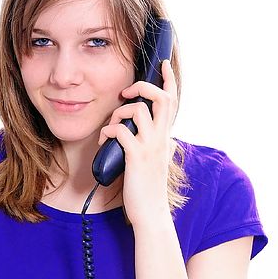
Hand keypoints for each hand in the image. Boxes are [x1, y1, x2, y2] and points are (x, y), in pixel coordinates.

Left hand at [97, 59, 177, 226]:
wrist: (150, 214)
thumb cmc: (150, 189)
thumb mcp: (160, 162)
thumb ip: (162, 147)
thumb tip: (168, 139)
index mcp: (166, 137)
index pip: (173, 101)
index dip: (168, 80)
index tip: (162, 64)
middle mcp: (162, 138)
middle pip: (161, 98)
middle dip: (142, 87)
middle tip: (126, 91)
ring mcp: (150, 147)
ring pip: (138, 111)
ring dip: (118, 113)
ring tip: (110, 126)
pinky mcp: (136, 157)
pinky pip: (121, 131)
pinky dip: (109, 131)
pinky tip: (105, 140)